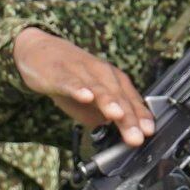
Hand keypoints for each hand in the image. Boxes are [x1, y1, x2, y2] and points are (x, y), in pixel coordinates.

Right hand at [11, 28, 155, 144]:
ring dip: (109, 101)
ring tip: (117, 115)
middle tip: (136, 136)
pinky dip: (78, 89)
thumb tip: (121, 137)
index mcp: (113, 81)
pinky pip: (70, 82)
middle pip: (118, 96)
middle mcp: (101, 74)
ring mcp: (81, 72)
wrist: (40, 52)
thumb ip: (107, 117)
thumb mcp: (94, 101)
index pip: (131, 100)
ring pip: (97, 88)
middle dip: (128, 117)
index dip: (141, 116)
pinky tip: (85, 97)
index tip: (149, 131)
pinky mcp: (59, 73)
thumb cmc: (72, 79)